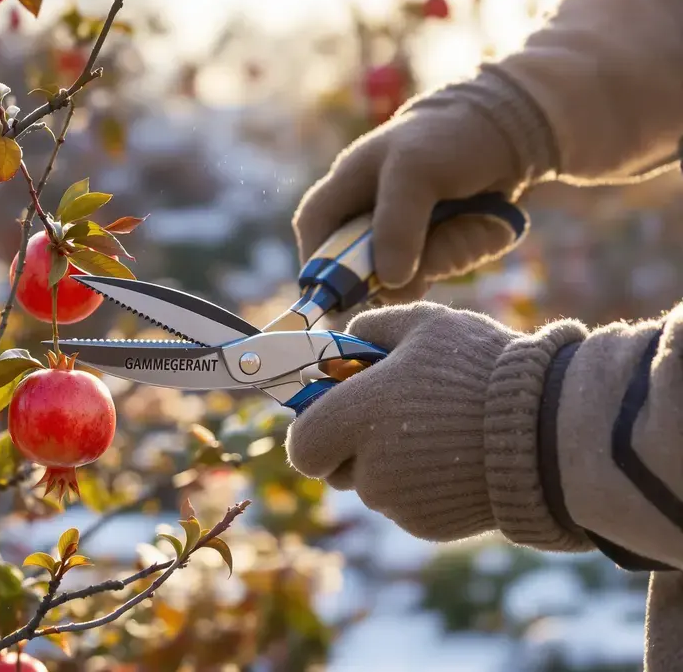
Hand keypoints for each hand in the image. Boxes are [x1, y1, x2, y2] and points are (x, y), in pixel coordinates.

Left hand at [284, 302, 519, 541]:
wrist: (548, 432)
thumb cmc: (482, 370)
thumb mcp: (425, 324)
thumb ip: (372, 327)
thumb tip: (347, 336)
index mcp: (355, 419)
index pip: (302, 445)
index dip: (315, 429)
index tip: (338, 410)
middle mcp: (368, 469)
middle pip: (336, 468)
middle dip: (353, 446)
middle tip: (395, 416)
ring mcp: (398, 503)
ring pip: (375, 486)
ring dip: (392, 464)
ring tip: (441, 431)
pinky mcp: (427, 525)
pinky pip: (409, 504)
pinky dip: (424, 485)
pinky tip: (459, 457)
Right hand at [292, 100, 525, 302]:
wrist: (511, 126)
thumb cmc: (446, 137)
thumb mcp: (414, 172)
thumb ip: (395, 226)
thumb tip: (387, 284)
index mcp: (348, 189)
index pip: (315, 230)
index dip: (318, 264)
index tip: (339, 295)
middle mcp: (373, 217)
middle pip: (364, 268)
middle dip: (395, 275)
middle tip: (419, 271)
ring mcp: (409, 236)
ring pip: (414, 273)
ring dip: (445, 255)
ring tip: (469, 218)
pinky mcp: (443, 245)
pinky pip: (451, 264)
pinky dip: (471, 247)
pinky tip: (484, 221)